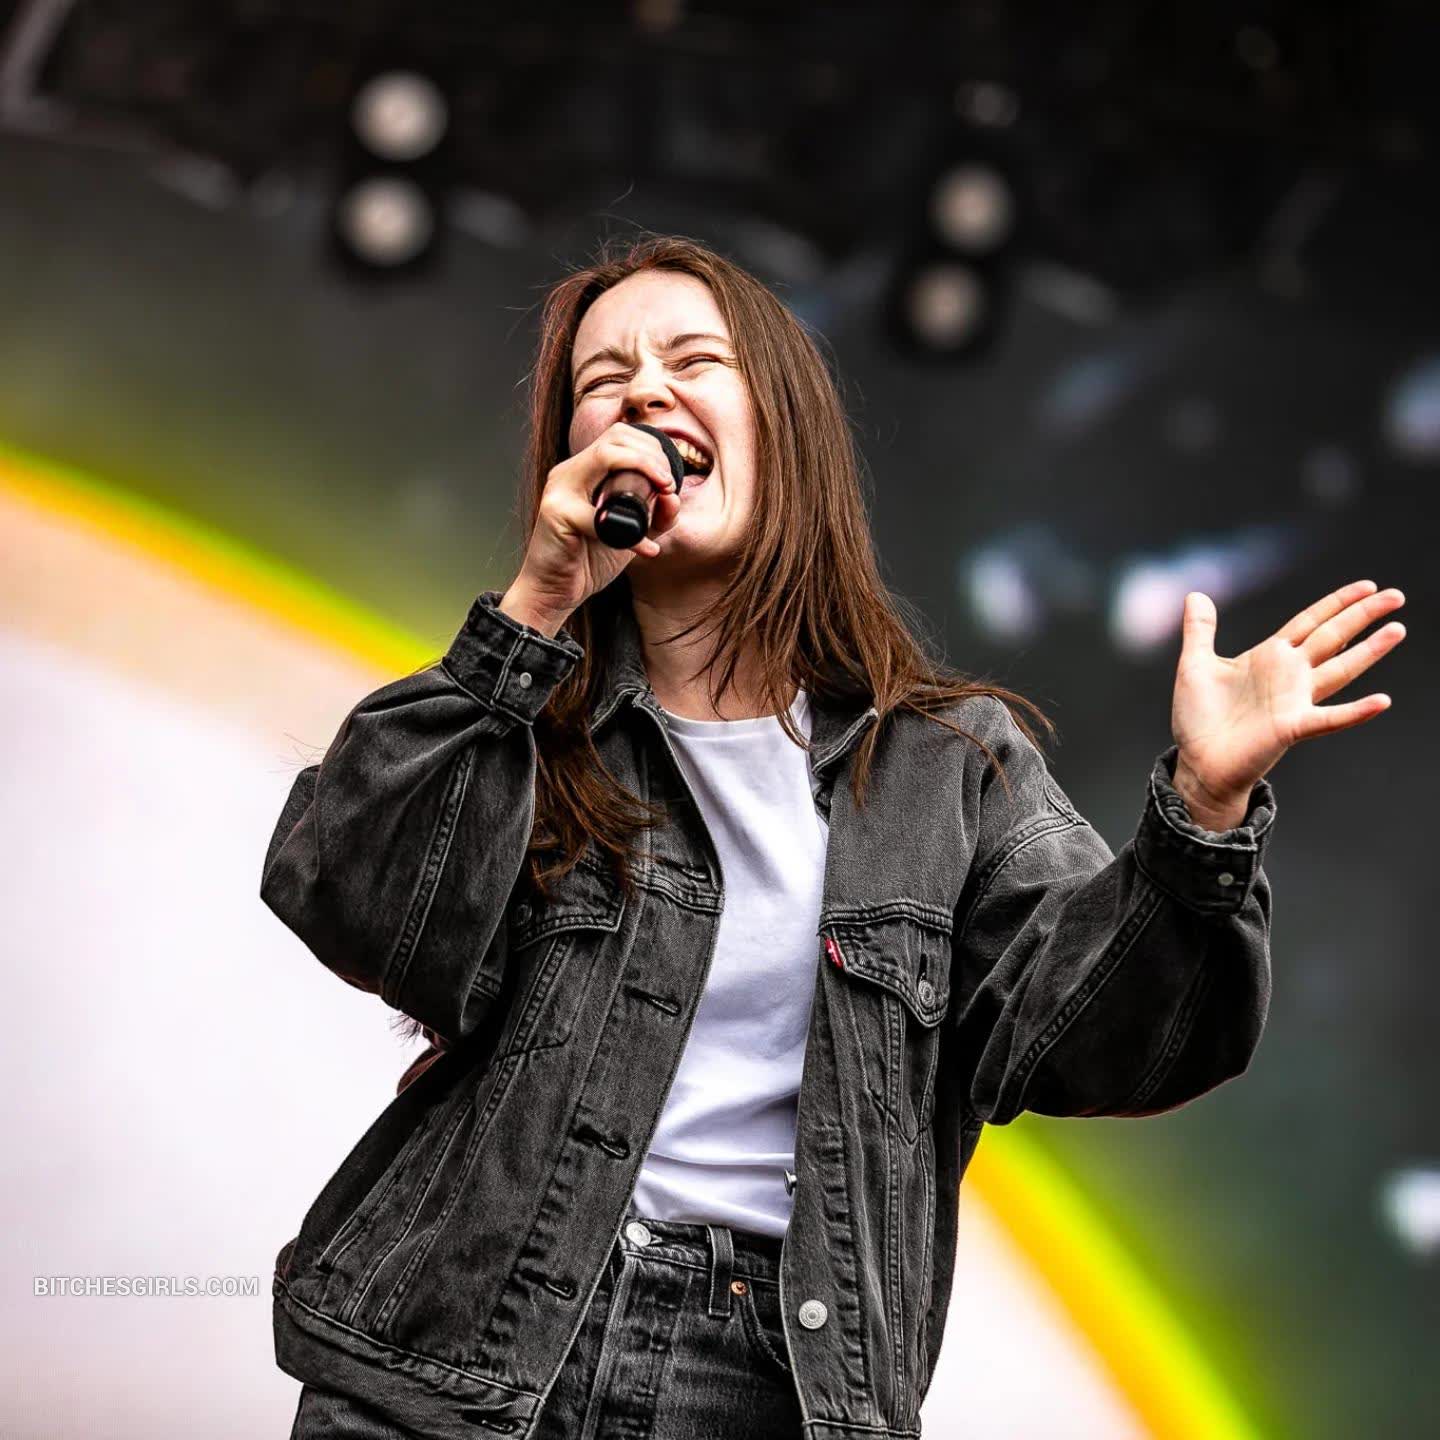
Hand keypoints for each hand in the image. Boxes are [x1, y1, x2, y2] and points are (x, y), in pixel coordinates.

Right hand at [501, 422, 682, 633]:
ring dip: (643, 469)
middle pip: (615, 437)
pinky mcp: (557, 514)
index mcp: (584, 471)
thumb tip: (674, 496)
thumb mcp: (630, 533)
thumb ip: (654, 516)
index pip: (620, 435)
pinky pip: (601, 517)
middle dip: (652, 455)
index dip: (652, 448)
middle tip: (668, 484)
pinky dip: (631, 535)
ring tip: (664, 495)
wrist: (553, 591)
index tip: (670, 478)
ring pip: (605, 457)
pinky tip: (646, 549)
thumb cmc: (587, 560)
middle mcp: (569, 472)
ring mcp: (559, 490)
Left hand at [1169, 580, 1405, 829]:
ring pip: (1340, 670)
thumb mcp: (1194, 665)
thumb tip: (1196, 594)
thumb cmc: (1199, 718)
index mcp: (1270, 657)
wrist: (1198, 762)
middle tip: (1396, 595)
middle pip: (1333, 637)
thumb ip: (1199, 629)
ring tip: (1397, 630)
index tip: (1367, 585)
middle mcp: (1289, 675)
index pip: (1310, 622)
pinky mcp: (1291, 728)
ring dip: (1369, 652)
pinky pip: (1329, 719)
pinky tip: (1380, 701)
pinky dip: (1355, 712)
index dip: (1337, 603)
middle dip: (1363, 615)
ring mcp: (1294, 701)